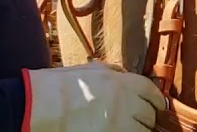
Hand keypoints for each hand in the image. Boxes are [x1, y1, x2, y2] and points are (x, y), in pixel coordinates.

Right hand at [23, 62, 166, 131]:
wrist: (40, 107)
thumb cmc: (60, 87)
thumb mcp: (92, 70)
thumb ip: (114, 72)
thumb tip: (125, 76)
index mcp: (124, 83)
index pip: (152, 93)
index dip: (155, 100)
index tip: (156, 106)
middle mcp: (126, 104)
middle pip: (148, 116)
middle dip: (143, 118)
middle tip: (134, 120)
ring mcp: (119, 126)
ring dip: (135, 130)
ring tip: (120, 127)